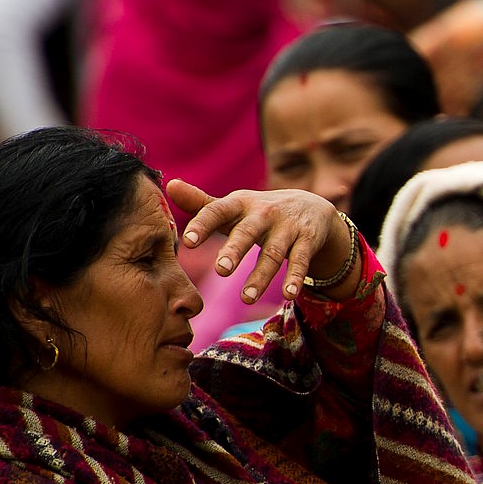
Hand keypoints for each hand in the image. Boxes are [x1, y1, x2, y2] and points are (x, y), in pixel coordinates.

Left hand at [169, 180, 355, 303]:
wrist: (311, 207)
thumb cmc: (260, 213)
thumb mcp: (234, 207)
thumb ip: (203, 204)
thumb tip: (170, 185)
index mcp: (240, 204)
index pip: (218, 211)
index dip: (203, 225)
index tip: (187, 242)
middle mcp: (264, 213)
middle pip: (247, 232)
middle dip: (235, 250)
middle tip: (220, 270)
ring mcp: (288, 227)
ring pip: (273, 253)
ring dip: (261, 276)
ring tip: (246, 298)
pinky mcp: (307, 240)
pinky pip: (301, 261)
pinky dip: (295, 277)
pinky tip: (289, 295)